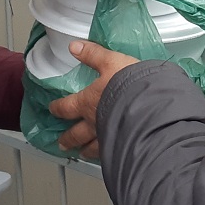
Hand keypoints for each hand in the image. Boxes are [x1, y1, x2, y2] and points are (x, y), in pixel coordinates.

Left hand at [47, 40, 142, 158]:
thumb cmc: (130, 83)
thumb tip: (75, 47)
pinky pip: (110, 153)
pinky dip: (106, 156)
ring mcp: (108, 137)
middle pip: (76, 134)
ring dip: (86, 151)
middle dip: (68, 139)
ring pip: (93, 148)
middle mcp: (94, 123)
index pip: (66, 108)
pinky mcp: (123, 145)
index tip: (53, 110)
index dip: (58, 108)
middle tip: (62, 143)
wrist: (151, 104)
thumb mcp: (111, 61)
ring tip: (83, 153)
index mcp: (88, 102)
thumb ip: (93, 54)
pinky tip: (108, 158)